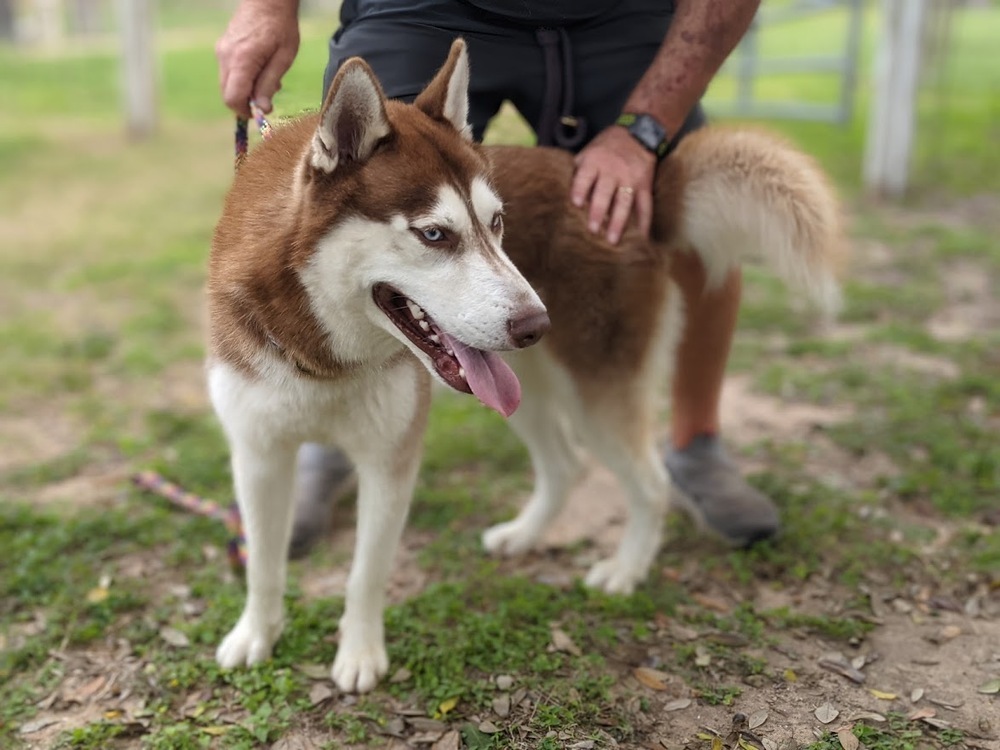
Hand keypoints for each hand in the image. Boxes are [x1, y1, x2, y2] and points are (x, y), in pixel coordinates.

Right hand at [216, 0, 299, 117]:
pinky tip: (260, 69)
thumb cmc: (280, 26)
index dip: (245, 111)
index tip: (261, 112)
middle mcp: (225, 57)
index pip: (233, 98)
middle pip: (228, 94)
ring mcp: (221, 51)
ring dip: (246, 90)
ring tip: (268, 79)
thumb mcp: (283, 58)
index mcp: (241, 61)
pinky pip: (229, 73)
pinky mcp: (222, 48)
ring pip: (228, 84)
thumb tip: (262, 109)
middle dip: (247, 102)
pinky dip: (242, 79)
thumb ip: (269, 84)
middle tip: (268, 95)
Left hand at [570, 125, 655, 245]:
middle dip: (598, 211)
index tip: (576, 204)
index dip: (580, 189)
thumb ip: (578, 173)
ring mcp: (630, 178)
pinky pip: (645, 205)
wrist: (638, 133)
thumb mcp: (588, 152)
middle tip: (593, 230)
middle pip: (605, 193)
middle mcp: (613, 170)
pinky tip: (641, 238)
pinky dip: (644, 222)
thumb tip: (563, 198)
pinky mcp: (645, 185)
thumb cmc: (605, 148)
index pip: (585, 176)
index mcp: (594, 161)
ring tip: (612, 240)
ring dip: (618, 222)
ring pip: (624, 203)